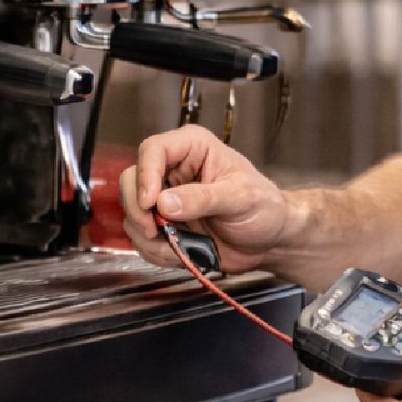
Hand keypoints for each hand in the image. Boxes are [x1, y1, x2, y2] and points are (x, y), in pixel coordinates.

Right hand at [119, 125, 291, 274]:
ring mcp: (164, 198)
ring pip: (132, 212)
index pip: (152, 150)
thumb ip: (203, 199)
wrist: (269, 241)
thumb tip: (164, 203)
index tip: (150, 204)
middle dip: (139, 210)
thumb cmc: (264, 208)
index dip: (145, 175)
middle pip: (131, 180)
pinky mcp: (162, 225)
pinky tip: (179, 254)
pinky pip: (140, 237)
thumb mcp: (240, 198)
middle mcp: (172, 169)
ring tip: (179, 248)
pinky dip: (155, 251)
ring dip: (149, 237)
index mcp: (192, 148)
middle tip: (156, 231)